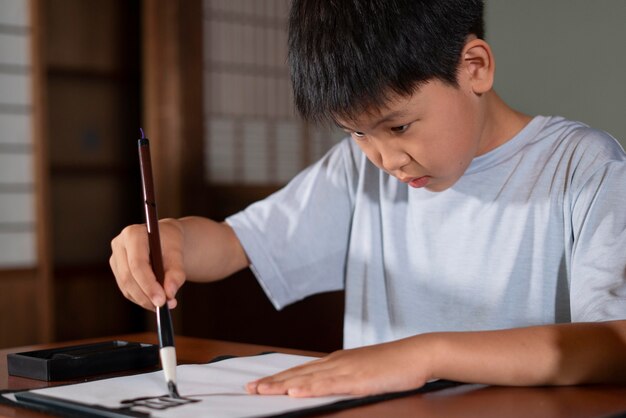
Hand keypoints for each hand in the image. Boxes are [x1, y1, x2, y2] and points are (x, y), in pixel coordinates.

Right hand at [109, 218, 185, 309]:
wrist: (164, 239)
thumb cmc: (171, 243)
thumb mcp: (178, 254)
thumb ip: (176, 273)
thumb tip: (169, 294)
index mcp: (133, 234)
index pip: (137, 264)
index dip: (148, 284)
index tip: (162, 300)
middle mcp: (119, 245)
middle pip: (128, 277)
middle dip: (146, 295)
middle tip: (164, 306)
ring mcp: (115, 259)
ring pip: (126, 286)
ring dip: (144, 300)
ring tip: (164, 305)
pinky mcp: (117, 271)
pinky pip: (127, 290)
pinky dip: (141, 298)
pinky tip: (154, 301)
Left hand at [246, 337, 433, 396]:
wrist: (417, 353)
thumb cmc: (393, 364)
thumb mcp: (363, 371)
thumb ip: (344, 377)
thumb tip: (327, 385)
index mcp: (336, 361)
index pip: (301, 370)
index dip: (279, 378)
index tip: (259, 384)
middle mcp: (336, 363)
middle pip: (298, 373)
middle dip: (272, 382)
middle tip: (249, 389)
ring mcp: (346, 370)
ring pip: (307, 378)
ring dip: (282, 385)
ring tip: (261, 390)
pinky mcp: (358, 379)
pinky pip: (329, 385)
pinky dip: (310, 388)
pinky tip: (295, 392)